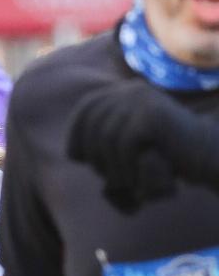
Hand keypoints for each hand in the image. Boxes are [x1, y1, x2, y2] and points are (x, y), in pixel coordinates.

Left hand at [66, 79, 207, 211]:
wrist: (214, 160)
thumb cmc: (170, 163)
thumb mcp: (128, 157)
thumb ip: (102, 153)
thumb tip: (72, 156)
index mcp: (125, 93)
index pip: (86, 111)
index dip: (77, 136)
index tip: (82, 160)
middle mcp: (133, 91)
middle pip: (94, 128)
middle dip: (100, 161)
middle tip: (124, 181)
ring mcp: (144, 100)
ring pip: (107, 141)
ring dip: (119, 171)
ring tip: (139, 184)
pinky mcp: (152, 115)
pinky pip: (124, 145)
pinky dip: (132, 168)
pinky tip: (151, 176)